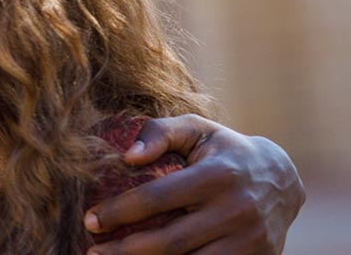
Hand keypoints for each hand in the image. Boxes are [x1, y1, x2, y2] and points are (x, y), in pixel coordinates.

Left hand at [86, 114, 303, 253]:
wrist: (281, 180)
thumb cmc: (224, 151)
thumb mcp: (197, 129)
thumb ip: (160, 132)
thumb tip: (128, 156)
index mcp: (219, 176)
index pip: (157, 198)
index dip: (119, 211)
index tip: (90, 219)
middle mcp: (238, 211)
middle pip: (169, 242)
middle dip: (124, 250)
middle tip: (93, 250)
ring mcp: (251, 241)